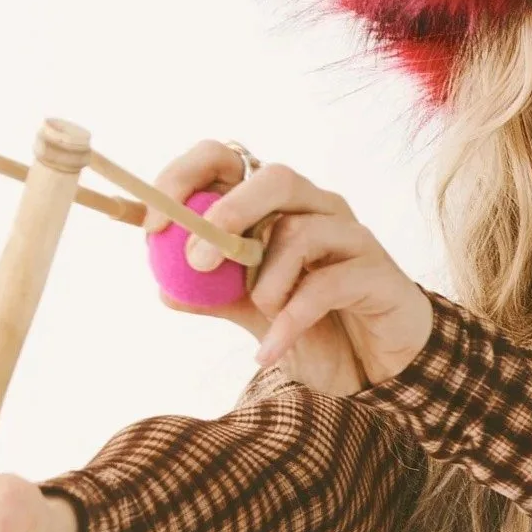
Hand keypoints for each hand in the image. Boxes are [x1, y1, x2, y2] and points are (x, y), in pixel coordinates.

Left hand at [146, 142, 433, 392]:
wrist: (378, 371)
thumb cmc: (318, 327)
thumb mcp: (253, 313)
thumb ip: (214, 297)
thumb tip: (163, 289)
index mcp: (279, 206)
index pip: (230, 160)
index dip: (186, 178)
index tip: (153, 226)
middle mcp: (319, 208)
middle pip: (276, 177)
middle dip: (229, 212)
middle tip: (197, 259)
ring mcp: (352, 236)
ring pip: (299, 232)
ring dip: (266, 282)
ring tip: (261, 317)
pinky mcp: (378, 272)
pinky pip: (327, 286)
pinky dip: (289, 321)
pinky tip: (269, 350)